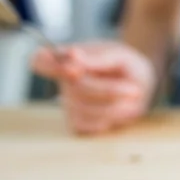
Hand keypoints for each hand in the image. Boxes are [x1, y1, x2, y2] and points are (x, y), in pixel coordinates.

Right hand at [31, 41, 156, 134]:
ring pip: (85, 109)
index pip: (39, 60)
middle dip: (108, 90)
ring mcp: (69, 104)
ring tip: (134, 96)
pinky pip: (89, 126)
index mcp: (68, 59)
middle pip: (74, 88)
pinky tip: (123, 109)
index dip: (49, 64)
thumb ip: (97, 57)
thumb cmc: (127, 66)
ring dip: (116, 105)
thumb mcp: (120, 56)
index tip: (75, 65)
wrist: (140, 84)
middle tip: (135, 89)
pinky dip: (112, 118)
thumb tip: (72, 54)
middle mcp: (64, 82)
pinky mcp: (78, 123)